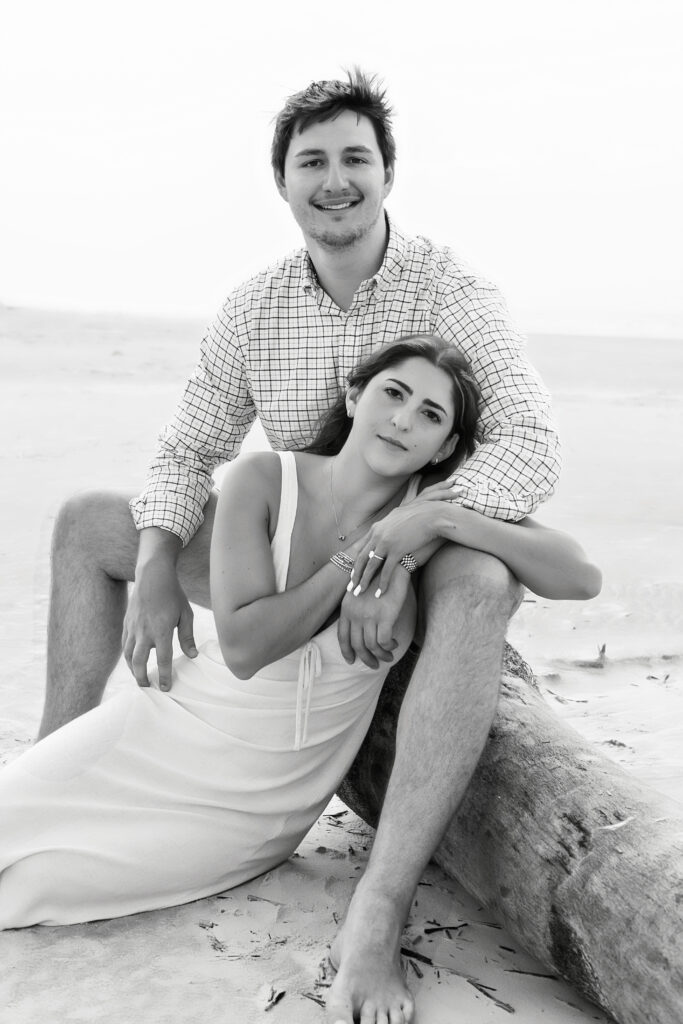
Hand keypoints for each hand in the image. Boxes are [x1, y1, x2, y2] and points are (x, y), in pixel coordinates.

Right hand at [122, 557, 196, 689]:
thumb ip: (187, 636)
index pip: (163, 660)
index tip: (165, 688)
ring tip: (139, 677)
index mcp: (162, 630)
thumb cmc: (173, 594)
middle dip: (142, 678)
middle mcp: (144, 631)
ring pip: (128, 655)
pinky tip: (132, 660)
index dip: (164, 676)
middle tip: (148, 687)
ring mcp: (133, 627)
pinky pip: (124, 644)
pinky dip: (127, 656)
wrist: (152, 576)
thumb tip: (192, 656)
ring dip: (133, 669)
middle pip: (139, 662)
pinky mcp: (127, 623)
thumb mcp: (185, 614)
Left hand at [337, 568, 410, 668]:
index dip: (346, 651)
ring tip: (388, 656)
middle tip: (374, 665)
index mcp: (347, 608)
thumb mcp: (360, 592)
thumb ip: (356, 609)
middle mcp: (355, 614)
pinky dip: (389, 646)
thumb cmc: (378, 578)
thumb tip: (359, 627)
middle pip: (358, 645)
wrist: (393, 566)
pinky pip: (384, 641)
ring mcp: (370, 616)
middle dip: (366, 659)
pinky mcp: (385, 616)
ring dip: (381, 655)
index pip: (342, 636)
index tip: (351, 661)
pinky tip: (394, 644)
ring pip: (372, 646)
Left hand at [352, 481, 458, 594]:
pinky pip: (387, 571)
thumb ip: (389, 525)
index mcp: (376, 527)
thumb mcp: (398, 516)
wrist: (432, 515)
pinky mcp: (397, 550)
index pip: (362, 548)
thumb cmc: (419, 515)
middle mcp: (378, 535)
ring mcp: (386, 543)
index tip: (352, 574)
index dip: (356, 563)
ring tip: (359, 593)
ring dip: (364, 581)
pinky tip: (379, 593)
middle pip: (362, 559)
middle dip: (355, 575)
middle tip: (350, 588)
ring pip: (371, 566)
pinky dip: (382, 583)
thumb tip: (387, 528)